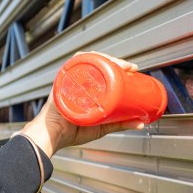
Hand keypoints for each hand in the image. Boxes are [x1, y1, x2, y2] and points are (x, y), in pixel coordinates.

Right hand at [21, 52, 144, 156]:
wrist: (52, 136)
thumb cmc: (71, 132)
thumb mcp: (102, 126)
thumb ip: (120, 124)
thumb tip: (140, 123)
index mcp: (86, 89)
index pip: (102, 70)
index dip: (118, 66)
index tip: (132, 69)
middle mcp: (78, 81)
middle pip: (97, 62)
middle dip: (115, 60)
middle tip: (129, 67)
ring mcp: (70, 79)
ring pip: (88, 60)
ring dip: (105, 58)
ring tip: (119, 63)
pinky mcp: (63, 80)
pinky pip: (74, 63)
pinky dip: (85, 57)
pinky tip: (98, 58)